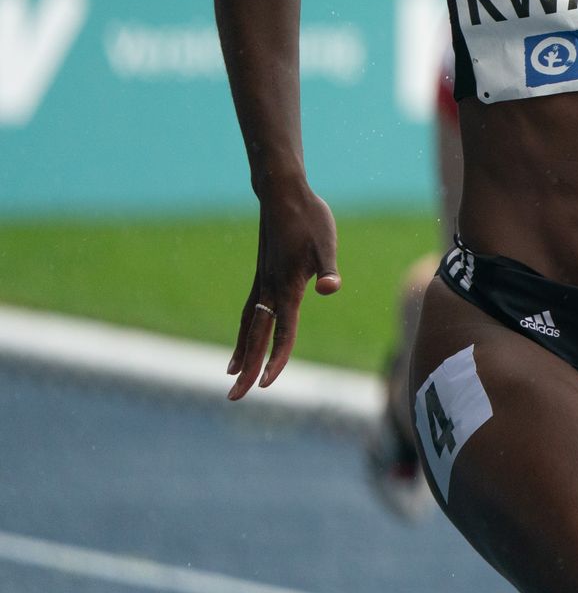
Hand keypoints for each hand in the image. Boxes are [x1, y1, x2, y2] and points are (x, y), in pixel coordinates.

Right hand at [227, 185, 340, 399]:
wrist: (283, 194)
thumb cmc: (311, 218)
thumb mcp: (327, 242)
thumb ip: (328, 268)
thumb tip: (331, 288)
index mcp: (287, 286)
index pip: (283, 331)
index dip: (277, 358)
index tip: (268, 383)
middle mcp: (269, 288)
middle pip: (256, 336)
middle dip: (247, 368)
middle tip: (235, 398)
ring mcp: (262, 281)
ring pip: (247, 324)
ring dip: (240, 351)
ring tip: (231, 374)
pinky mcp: (262, 274)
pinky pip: (248, 309)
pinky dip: (243, 328)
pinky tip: (242, 336)